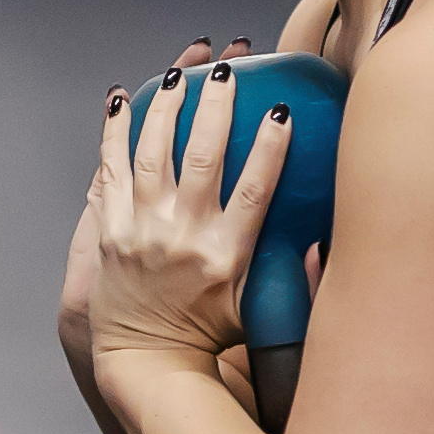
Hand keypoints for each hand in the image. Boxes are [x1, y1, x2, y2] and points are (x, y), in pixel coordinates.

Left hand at [71, 65, 284, 378]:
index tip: (279, 110)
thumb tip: (322, 238)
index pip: (254, 189)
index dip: (269, 146)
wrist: (147, 360)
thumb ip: (292, 275)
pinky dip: (115, 131)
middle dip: (215, 107)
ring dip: (168, 107)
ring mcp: (142, 231)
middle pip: (203, 158)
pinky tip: (123, 101)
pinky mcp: (111, 230)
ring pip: (154, 153)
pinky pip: (111, 169)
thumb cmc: (208, 334)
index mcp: (226, 255)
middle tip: (226, 73)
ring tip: (181, 74)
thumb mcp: (258, 306)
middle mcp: (183, 237)